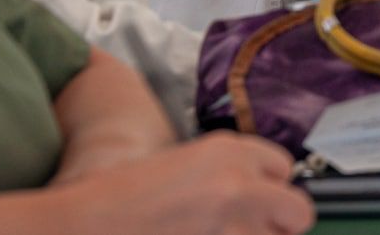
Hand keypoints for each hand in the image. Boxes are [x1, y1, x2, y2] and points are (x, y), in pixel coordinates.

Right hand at [58, 132, 313, 234]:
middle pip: (298, 212)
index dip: (269, 190)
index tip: (254, 203)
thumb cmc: (122, 199)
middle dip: (279, 224)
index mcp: (227, 152)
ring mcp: (229, 227)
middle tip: (249, 231)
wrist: (81, 227)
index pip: (284, 169)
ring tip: (207, 234)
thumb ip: (230, 177)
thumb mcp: (184, 168)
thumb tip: (268, 199)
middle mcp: (237, 185)